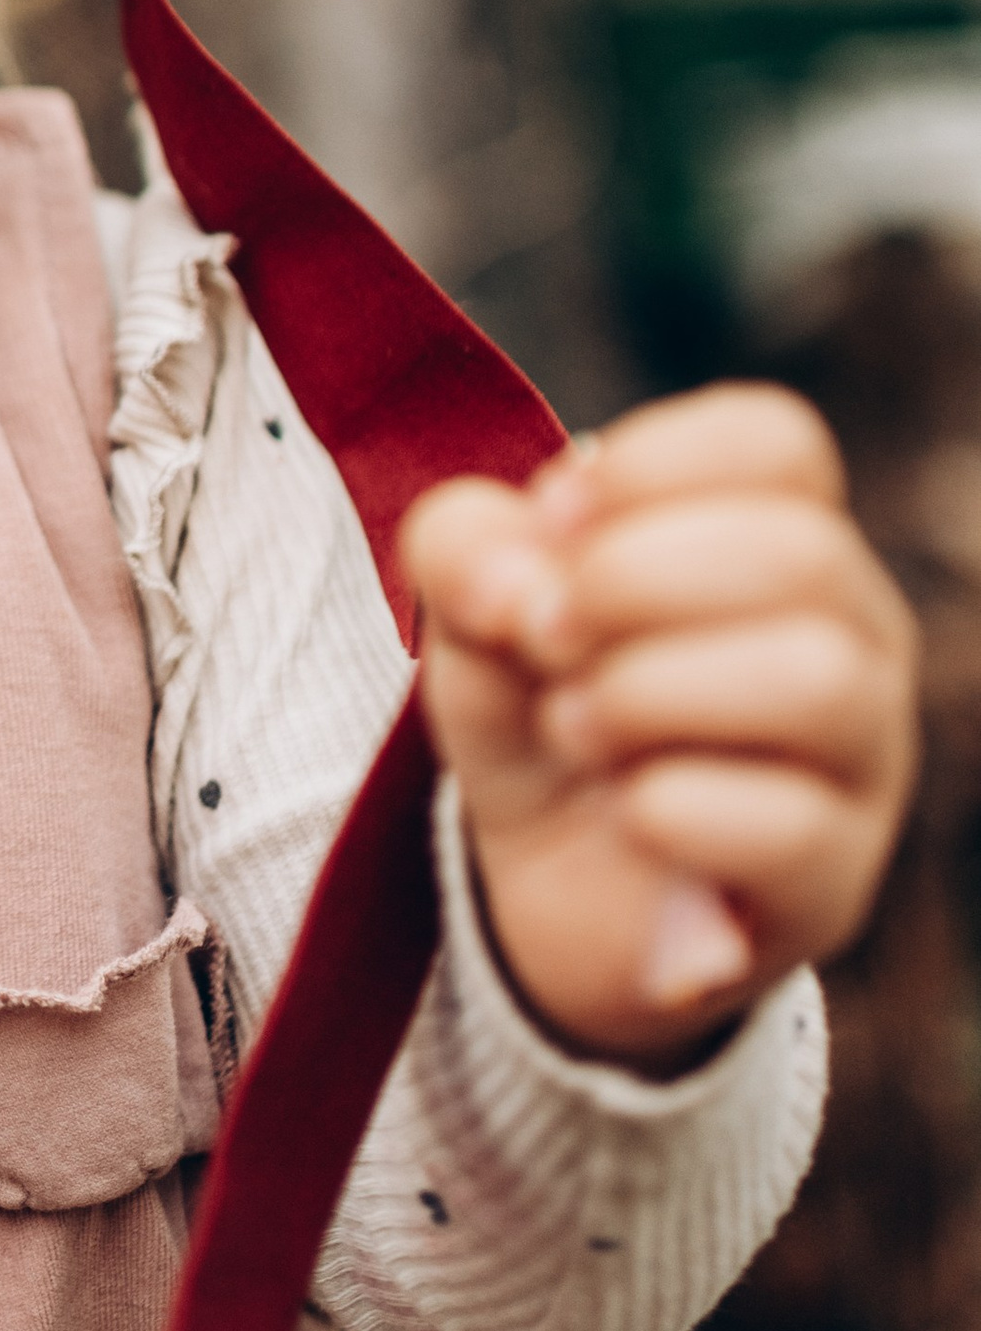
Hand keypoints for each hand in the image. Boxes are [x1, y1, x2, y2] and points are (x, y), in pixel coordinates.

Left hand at [402, 387, 917, 1073]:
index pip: (778, 442)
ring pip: (816, 680)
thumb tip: (526, 586)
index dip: (647, 467)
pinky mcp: (834, 881)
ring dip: (649, 693)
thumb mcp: (473, 610)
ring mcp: (862, 760)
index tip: (550, 523)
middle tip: (546, 637)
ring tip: (574, 724)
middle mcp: (851, 633)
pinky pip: (787, 826)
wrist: (545, 888)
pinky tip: (622, 811)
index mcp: (781, 534)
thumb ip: (467, 550)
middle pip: (800, 552)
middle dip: (632, 581)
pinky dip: (664, 807)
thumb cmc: (538, 708)